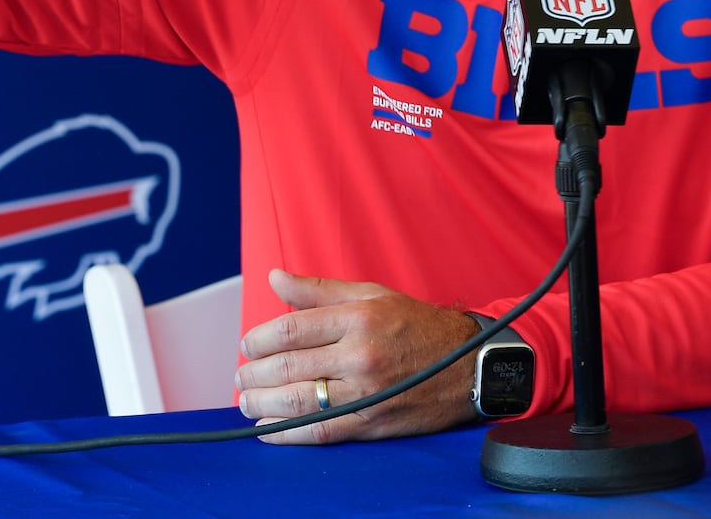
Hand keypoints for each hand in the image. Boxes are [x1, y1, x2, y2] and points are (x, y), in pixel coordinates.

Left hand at [234, 268, 480, 444]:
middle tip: (240, 376)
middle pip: (286, 367)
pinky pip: (320, 431)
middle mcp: (359, 355)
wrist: (469, 364)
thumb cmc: (417, 325)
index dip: (258, 339)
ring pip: (297, 401)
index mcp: (357, 318)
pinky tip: (268, 428)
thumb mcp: (371, 294)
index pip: (289, 329)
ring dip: (261, 404)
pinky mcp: (371, 423)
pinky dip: (287, 433)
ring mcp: (365, 392)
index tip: (247, 344)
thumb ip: (319, 290)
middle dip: (252, 374)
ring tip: (246, 402)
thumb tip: (275, 277)